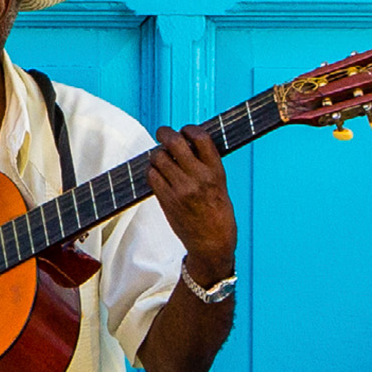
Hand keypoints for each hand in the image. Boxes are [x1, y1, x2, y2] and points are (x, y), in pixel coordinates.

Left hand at [148, 125, 237, 282]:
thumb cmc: (218, 212)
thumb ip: (206, 165)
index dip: (189, 129)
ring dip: (157, 154)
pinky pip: (151, 175)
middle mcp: (198, 177)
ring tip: (161, 157)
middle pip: (174, 143)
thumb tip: (187, 144)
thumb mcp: (220, 185)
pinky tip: (156, 172)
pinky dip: (151, 170)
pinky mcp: (167, 199)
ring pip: (158, 158)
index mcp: (217, 171)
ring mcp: (181, 189)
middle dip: (165, 133)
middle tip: (163, 132)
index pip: (200, 137)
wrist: (212, 242)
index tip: (185, 130)